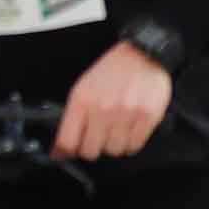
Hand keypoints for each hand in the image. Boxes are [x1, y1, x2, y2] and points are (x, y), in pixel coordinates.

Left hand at [54, 41, 172, 160]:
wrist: (142, 54)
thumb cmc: (113, 71)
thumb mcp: (84, 87)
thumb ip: (73, 116)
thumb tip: (62, 147)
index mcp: (82, 100)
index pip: (67, 141)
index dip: (65, 152)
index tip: (66, 153)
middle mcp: (102, 108)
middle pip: (90, 151)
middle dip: (92, 148)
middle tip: (97, 138)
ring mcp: (125, 113)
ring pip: (114, 150)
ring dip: (114, 145)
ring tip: (116, 129)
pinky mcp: (146, 117)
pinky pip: (134, 145)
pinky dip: (131, 142)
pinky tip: (130, 129)